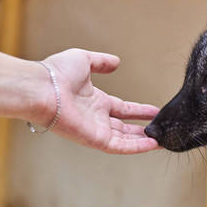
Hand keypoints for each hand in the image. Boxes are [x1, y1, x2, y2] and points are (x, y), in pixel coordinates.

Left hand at [40, 49, 158, 153]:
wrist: (42, 88)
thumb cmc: (56, 73)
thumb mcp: (83, 59)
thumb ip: (101, 62)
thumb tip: (116, 62)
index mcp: (94, 100)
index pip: (121, 108)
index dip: (138, 110)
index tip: (154, 110)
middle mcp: (96, 117)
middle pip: (125, 126)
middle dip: (144, 128)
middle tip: (162, 129)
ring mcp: (95, 129)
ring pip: (125, 139)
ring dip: (144, 140)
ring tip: (164, 140)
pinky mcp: (94, 139)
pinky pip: (119, 146)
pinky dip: (136, 147)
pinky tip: (152, 144)